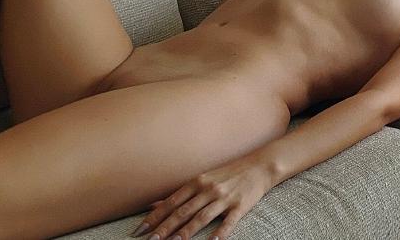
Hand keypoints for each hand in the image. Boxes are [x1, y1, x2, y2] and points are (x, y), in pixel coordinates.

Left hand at [130, 155, 275, 239]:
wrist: (259, 166)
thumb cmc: (228, 174)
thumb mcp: (202, 179)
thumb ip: (180, 194)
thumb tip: (154, 205)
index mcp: (197, 182)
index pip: (171, 202)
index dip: (155, 217)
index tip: (140, 229)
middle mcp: (208, 190)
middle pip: (183, 212)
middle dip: (165, 228)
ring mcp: (224, 198)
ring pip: (201, 217)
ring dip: (185, 232)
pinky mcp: (240, 206)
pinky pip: (228, 222)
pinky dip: (220, 233)